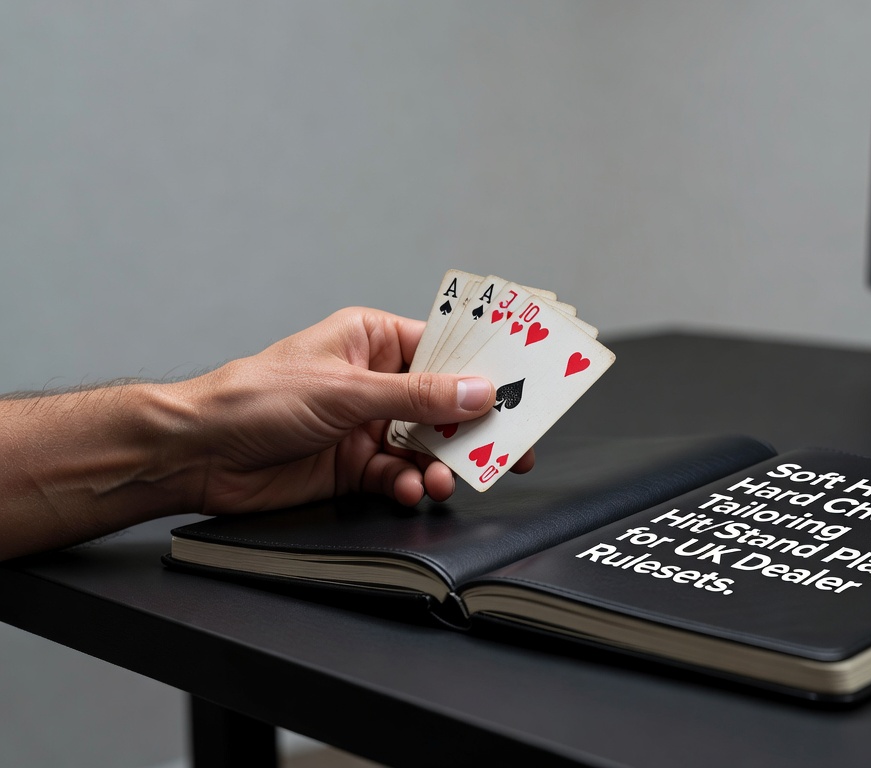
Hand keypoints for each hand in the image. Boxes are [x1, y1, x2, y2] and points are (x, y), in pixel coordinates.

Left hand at [179, 307, 534, 511]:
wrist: (198, 454)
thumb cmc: (254, 398)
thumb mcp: (346, 391)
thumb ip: (418, 396)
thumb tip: (478, 392)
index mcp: (372, 340)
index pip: (444, 350)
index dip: (483, 369)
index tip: (521, 389)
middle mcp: (374, 381)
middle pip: (444, 404)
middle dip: (471, 429)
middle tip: (508, 450)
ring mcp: (366, 425)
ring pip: (426, 445)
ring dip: (441, 465)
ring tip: (444, 481)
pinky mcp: (356, 466)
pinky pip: (401, 475)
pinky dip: (410, 486)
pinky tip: (409, 491)